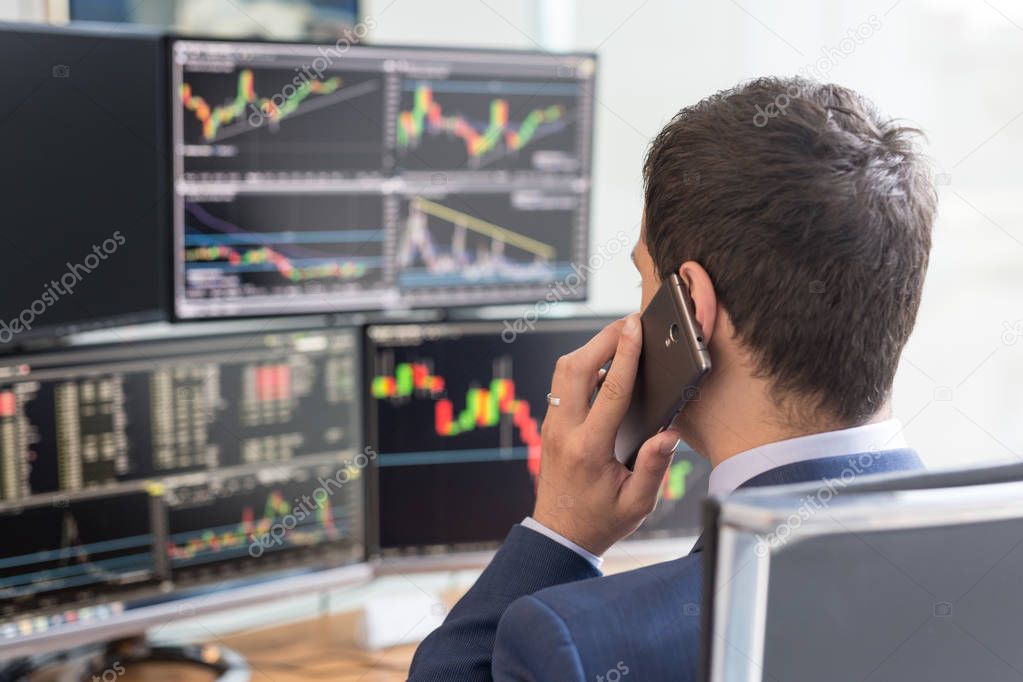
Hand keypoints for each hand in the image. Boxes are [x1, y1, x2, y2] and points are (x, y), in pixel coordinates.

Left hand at [532, 314, 681, 555]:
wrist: (559, 535)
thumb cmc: (601, 521)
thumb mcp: (637, 504)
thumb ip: (654, 468)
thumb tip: (670, 433)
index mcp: (590, 449)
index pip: (611, 390)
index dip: (626, 354)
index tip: (635, 326)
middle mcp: (564, 431)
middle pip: (576, 368)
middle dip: (602, 339)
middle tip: (629, 323)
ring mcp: (551, 426)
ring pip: (563, 372)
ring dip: (589, 350)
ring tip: (619, 338)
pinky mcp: (549, 425)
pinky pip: (562, 385)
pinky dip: (582, 367)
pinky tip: (605, 367)